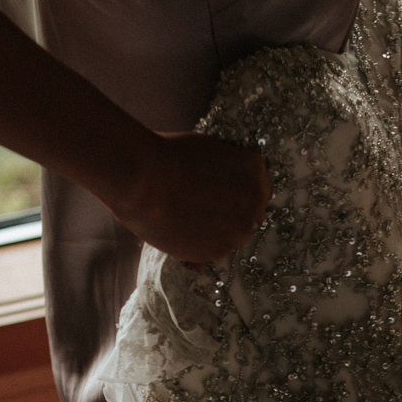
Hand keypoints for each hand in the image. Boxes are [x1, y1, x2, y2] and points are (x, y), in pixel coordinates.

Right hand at [108, 131, 272, 263]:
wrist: (142, 178)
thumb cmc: (168, 156)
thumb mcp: (208, 151)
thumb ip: (229, 171)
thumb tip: (233, 194)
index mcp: (254, 169)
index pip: (259, 186)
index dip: (240, 191)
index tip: (223, 192)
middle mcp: (254, 201)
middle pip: (249, 212)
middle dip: (230, 211)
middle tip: (200, 204)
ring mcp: (238, 229)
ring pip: (233, 234)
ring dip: (217, 229)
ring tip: (186, 217)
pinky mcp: (218, 251)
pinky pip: (215, 250)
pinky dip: (202, 244)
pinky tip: (182, 229)